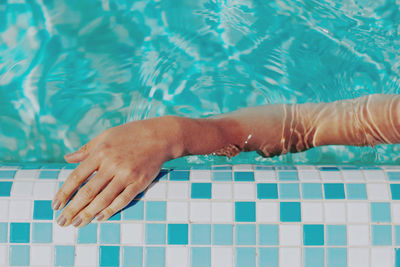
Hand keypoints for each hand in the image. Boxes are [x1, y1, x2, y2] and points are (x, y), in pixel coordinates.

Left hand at [52, 116, 182, 227]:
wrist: (160, 136)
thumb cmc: (131, 134)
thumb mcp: (106, 136)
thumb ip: (86, 149)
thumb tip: (67, 158)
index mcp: (100, 152)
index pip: (77, 177)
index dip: (64, 193)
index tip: (55, 205)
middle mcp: (112, 165)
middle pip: (87, 192)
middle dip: (72, 209)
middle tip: (62, 222)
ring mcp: (127, 175)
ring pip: (103, 199)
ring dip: (88, 214)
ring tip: (77, 224)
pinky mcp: (140, 182)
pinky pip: (123, 200)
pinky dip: (110, 210)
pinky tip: (100, 218)